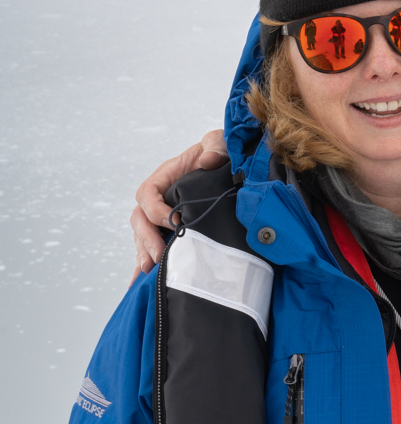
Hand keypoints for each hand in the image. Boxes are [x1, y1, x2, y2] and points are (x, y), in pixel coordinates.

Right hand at [130, 129, 227, 275]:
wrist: (236, 166)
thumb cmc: (224, 151)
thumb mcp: (220, 141)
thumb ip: (215, 145)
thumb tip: (207, 160)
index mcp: (166, 176)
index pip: (148, 193)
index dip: (156, 209)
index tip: (174, 221)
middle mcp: (161, 197)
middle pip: (141, 220)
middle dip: (146, 239)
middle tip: (158, 257)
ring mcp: (165, 215)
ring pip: (144, 236)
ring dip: (144, 254)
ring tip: (150, 272)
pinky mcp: (174, 229)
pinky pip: (156, 246)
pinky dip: (149, 262)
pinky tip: (145, 282)